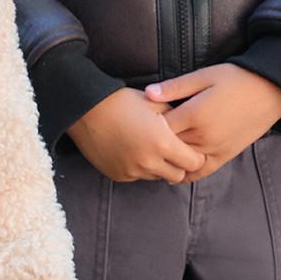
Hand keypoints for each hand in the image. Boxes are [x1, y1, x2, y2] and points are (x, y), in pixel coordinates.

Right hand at [66, 88, 205, 183]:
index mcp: (163, 144)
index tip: (191, 150)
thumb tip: (191, 131)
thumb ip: (178, 121)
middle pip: (178, 176)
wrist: (84, 109)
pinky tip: (132, 152)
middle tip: (173, 152)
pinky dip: (140, 168)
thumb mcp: (156, 105)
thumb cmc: (122, 102)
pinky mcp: (118, 175)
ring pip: (157, 177)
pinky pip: (137, 177)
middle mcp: (149, 162)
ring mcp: (132, 171)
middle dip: (179, 165)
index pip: (194, 163)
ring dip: (159, 167)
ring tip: (150, 150)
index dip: (196, 157)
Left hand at [150, 64, 280, 180]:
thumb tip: (147, 93)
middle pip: (168, 147)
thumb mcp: (204, 76)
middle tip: (140, 140)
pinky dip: (187, 173)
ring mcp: (216, 148)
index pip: (159, 128)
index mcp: (195, 115)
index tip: (138, 121)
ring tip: (153, 155)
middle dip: (154, 143)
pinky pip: (203, 171)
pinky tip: (174, 172)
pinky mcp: (227, 155)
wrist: (273, 90)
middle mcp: (204, 136)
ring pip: (182, 161)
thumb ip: (175, 87)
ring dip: (168, 159)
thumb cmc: (237, 79)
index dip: (146, 125)